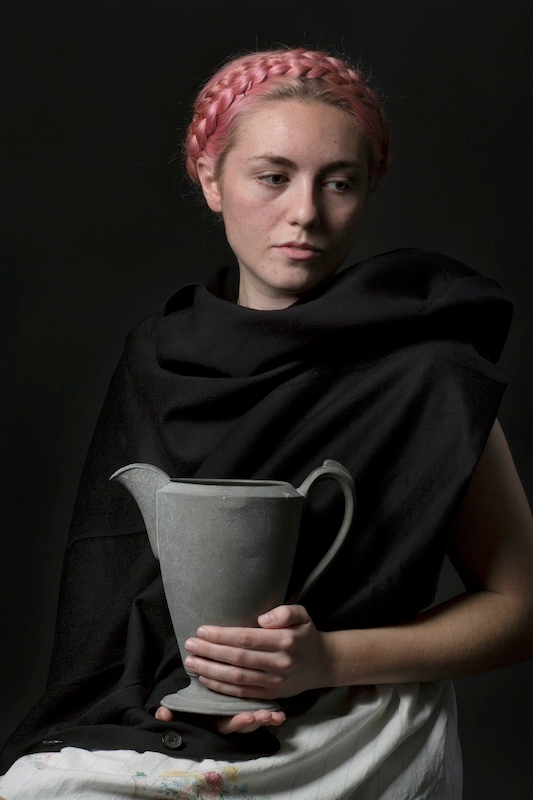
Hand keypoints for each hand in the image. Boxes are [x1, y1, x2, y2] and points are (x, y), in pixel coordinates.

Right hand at [155, 704, 285, 733]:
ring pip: (254, 721)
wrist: (199, 694)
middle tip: (265, 716)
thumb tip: (161, 714)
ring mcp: (239, 716)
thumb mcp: (182, 705)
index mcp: (215, 720)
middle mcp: (229, 721)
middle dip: (255, 722)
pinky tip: (281, 714)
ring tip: (276, 716)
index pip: (227, 724)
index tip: (249, 716)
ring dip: (265, 719)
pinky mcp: (248, 707)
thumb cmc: (192, 699)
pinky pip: (261, 713)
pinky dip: (271, 715)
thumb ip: (172, 711)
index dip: (238, 722)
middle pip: (244, 725)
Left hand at [182, 604, 329, 700]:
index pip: (246, 639)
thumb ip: (285, 611)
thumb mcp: (302, 614)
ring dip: (210, 671)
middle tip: (189, 644)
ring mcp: (274, 682)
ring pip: (236, 678)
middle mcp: (279, 663)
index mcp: (285, 641)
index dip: (222, 636)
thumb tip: (262, 619)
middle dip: (210, 652)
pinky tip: (205, 678)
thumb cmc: (305, 634)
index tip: (202, 630)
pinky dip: (221, 687)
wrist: (322, 663)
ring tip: (191, 661)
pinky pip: (241, 693)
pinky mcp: (270, 695)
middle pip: (238, 659)